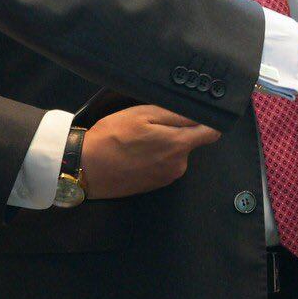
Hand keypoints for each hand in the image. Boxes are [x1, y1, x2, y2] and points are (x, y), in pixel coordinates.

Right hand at [80, 106, 220, 199]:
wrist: (86, 168)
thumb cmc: (112, 137)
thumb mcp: (144, 114)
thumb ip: (176, 115)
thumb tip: (200, 114)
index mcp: (179, 145)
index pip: (211, 132)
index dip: (207, 120)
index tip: (195, 113)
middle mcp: (179, 165)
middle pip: (191, 141)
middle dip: (177, 131)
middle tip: (151, 124)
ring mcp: (167, 177)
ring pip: (175, 153)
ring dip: (164, 144)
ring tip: (139, 139)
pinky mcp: (154, 185)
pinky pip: (163, 165)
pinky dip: (154, 157)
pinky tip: (135, 153)